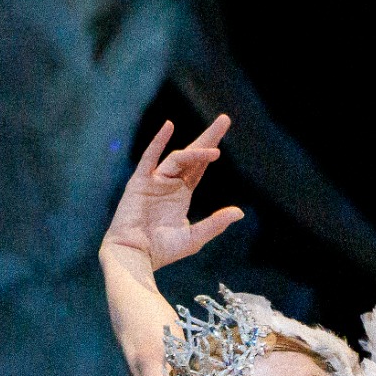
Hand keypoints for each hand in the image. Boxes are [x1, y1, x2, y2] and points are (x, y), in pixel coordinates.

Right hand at [101, 115, 244, 272]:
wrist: (135, 256)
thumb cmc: (162, 250)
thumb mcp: (195, 237)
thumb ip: (216, 224)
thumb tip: (240, 212)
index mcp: (181, 194)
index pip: (200, 166)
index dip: (211, 151)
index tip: (225, 133)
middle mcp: (169, 183)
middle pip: (192, 155)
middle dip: (208, 137)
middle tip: (225, 119)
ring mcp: (154, 181)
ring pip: (178, 159)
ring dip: (196, 152)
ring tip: (215, 150)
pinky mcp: (139, 182)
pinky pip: (149, 158)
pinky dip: (158, 142)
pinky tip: (168, 127)